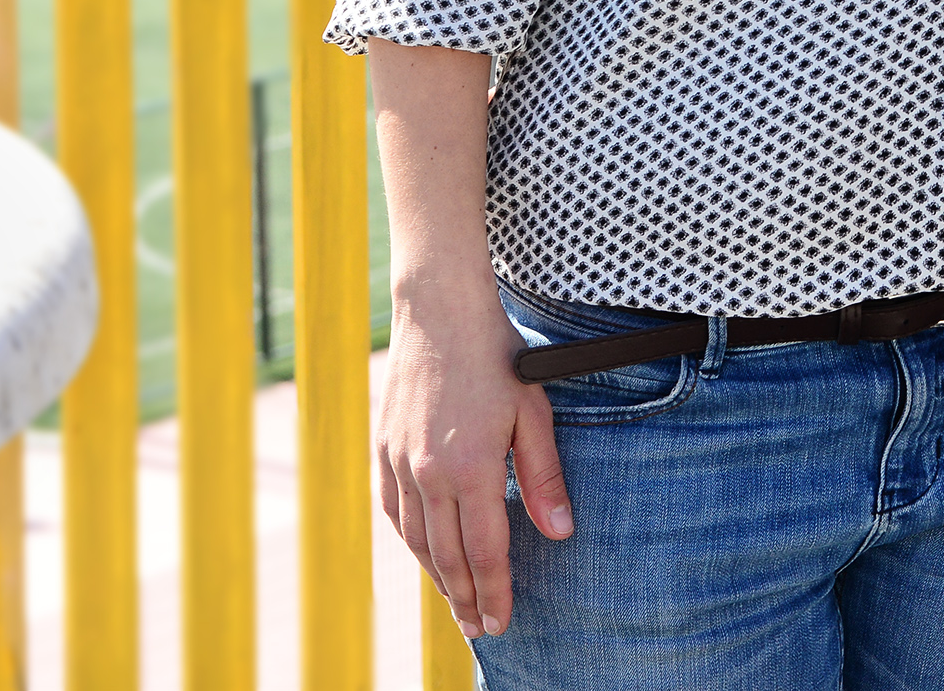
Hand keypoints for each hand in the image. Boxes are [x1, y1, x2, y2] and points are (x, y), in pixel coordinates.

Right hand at [375, 283, 572, 636]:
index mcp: (471, 468)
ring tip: (457, 602)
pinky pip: (394, 513)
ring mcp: (400, 464)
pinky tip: (425, 554)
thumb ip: (544, 477)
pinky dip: (411, 542)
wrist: (439, 313)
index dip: (495, 591)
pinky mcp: (384, 451)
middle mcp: (429, 474)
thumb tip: (559, 531)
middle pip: (448, 556)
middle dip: (466, 598)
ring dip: (438, 577)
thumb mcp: (534, 412)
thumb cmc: (497, 357)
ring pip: (418, 540)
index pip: (486, 550)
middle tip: (480, 629)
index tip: (501, 623)